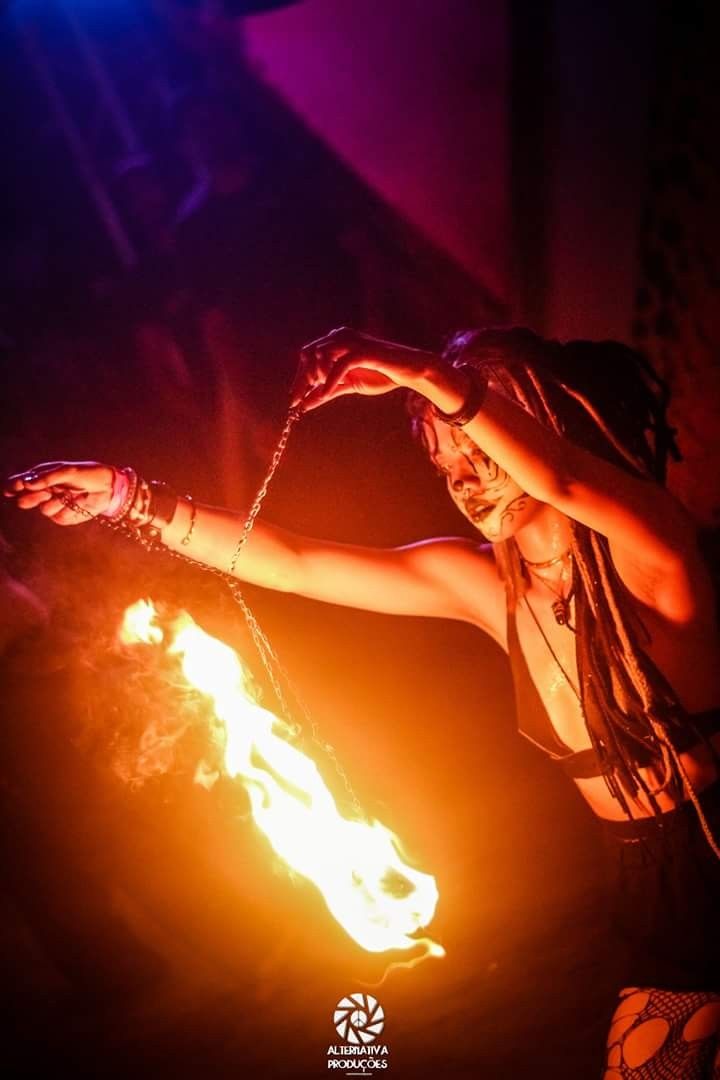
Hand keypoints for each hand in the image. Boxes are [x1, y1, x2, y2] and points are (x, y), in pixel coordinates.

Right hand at [4, 461, 115, 524]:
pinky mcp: (64, 517)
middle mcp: (45, 493)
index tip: (14, 488)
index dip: (14, 487)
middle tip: (45, 493)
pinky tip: (78, 503)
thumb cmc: (87, 474)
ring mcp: (54, 505)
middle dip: (33, 499)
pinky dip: (69, 510)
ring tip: (70, 494)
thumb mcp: (67, 471)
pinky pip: (59, 518)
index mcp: (43, 478)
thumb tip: (27, 484)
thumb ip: (47, 477)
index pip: (21, 483)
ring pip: (45, 510)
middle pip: (26, 501)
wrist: (108, 487)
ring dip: (57, 503)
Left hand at [291, 327, 439, 411]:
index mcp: (335, 341)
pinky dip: (330, 380)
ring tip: (320, 394)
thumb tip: (304, 405)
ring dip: (316, 377)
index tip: (293, 399)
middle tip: (297, 400)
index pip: (307, 355)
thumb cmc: (380, 375)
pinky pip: (340, 364)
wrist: (408, 371)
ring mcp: (352, 341)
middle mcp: (340, 336)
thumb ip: (326, 392)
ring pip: (321, 355)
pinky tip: (325, 395)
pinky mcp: (363, 350)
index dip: (298, 377)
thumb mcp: (347, 386)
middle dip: (301, 379)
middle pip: (309, 354)